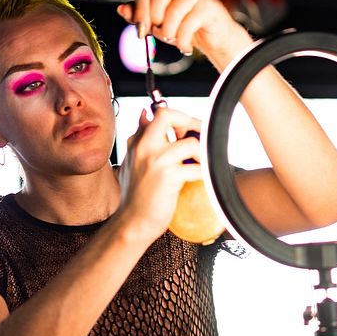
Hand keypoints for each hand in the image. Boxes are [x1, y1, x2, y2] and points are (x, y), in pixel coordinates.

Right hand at [115, 106, 204, 242]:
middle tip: (200, 138)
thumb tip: (145, 113)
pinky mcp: (168, 176)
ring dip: (202, 155)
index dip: (180, 118)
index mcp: (137, 142)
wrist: (133, 222)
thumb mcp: (133, 162)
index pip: (158, 113)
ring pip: (191, 143)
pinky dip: (203, 174)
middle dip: (192, 122)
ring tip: (198, 167)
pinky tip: (198, 180)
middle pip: (169, 115)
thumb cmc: (136, 196)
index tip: (188, 130)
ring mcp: (156, 161)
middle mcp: (144, 147)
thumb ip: (140, 137)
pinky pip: (198, 168)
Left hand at [116, 0, 252, 70]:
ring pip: (172, 9)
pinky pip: (187, 24)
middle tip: (156, 34)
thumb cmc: (186, 26)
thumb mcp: (158, 21)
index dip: (139, 8)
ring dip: (168, 31)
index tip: (139, 29)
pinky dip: (182, 41)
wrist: (215, 39)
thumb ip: (140, 15)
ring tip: (172, 40)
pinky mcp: (210, 5)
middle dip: (152, 17)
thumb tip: (122, 10)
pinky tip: (185, 47)